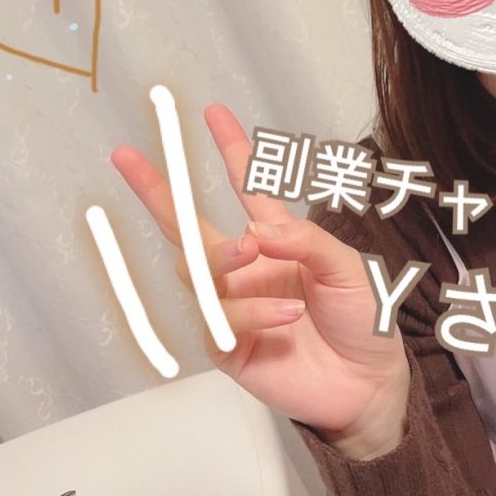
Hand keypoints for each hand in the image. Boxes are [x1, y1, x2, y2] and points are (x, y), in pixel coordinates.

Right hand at [111, 104, 409, 457]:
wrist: (369, 382)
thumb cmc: (364, 320)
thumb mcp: (347, 267)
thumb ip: (304, 242)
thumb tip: (257, 229)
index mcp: (279, 242)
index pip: (248, 189)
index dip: (231, 150)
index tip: (213, 113)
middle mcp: (249, 270)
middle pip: (189, 227)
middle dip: (157, 191)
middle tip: (126, 158)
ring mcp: (234, 307)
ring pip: (201, 273)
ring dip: (226, 263)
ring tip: (261, 266)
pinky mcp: (230, 346)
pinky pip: (221, 321)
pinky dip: (253, 314)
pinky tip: (287, 319)